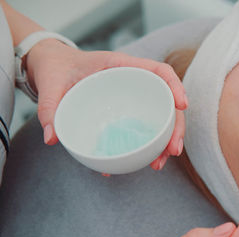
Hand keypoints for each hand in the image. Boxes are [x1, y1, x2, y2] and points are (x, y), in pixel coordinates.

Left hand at [26, 39, 186, 169]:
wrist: (53, 67)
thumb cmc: (57, 68)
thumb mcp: (51, 84)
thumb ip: (50, 107)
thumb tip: (52, 138)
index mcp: (121, 66)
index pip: (159, 71)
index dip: (175, 86)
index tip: (182, 106)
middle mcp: (133, 83)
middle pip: (166, 101)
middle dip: (175, 127)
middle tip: (173, 151)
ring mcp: (132, 99)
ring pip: (159, 118)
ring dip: (165, 141)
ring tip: (159, 164)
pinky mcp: (126, 113)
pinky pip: (142, 129)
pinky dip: (147, 146)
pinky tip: (141, 163)